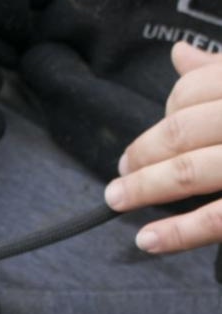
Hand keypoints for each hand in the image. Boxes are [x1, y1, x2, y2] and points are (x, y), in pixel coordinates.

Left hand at [108, 42, 221, 251]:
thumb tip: (180, 57)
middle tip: (120, 176)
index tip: (153, 136)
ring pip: (189, 172)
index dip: (164, 114)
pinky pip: (217, 218)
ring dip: (143, 190)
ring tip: (118, 200)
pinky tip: (147, 241)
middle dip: (140, 156)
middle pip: (180, 132)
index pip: (190, 92)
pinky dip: (176, 233)